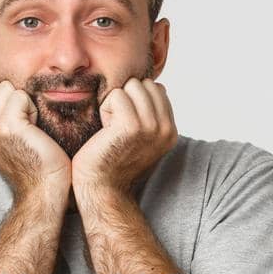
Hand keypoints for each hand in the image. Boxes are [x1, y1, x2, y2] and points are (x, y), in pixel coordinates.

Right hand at [0, 78, 69, 200]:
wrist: (43, 186)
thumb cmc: (32, 162)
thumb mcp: (3, 138)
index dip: (1, 98)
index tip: (13, 120)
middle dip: (11, 97)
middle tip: (23, 123)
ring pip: (6, 88)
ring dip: (23, 103)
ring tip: (29, 126)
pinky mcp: (7, 126)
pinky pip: (20, 96)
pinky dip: (32, 107)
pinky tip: (35, 127)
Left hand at [71, 78, 177, 197]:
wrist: (102, 188)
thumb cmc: (114, 161)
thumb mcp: (143, 137)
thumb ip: (153, 114)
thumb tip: (158, 85)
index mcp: (170, 132)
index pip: (158, 90)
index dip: (136, 101)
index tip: (126, 126)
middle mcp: (165, 129)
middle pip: (145, 84)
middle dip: (127, 98)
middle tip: (117, 125)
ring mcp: (150, 127)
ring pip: (132, 86)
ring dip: (115, 103)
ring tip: (111, 127)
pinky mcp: (131, 126)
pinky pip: (117, 95)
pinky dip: (105, 109)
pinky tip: (105, 130)